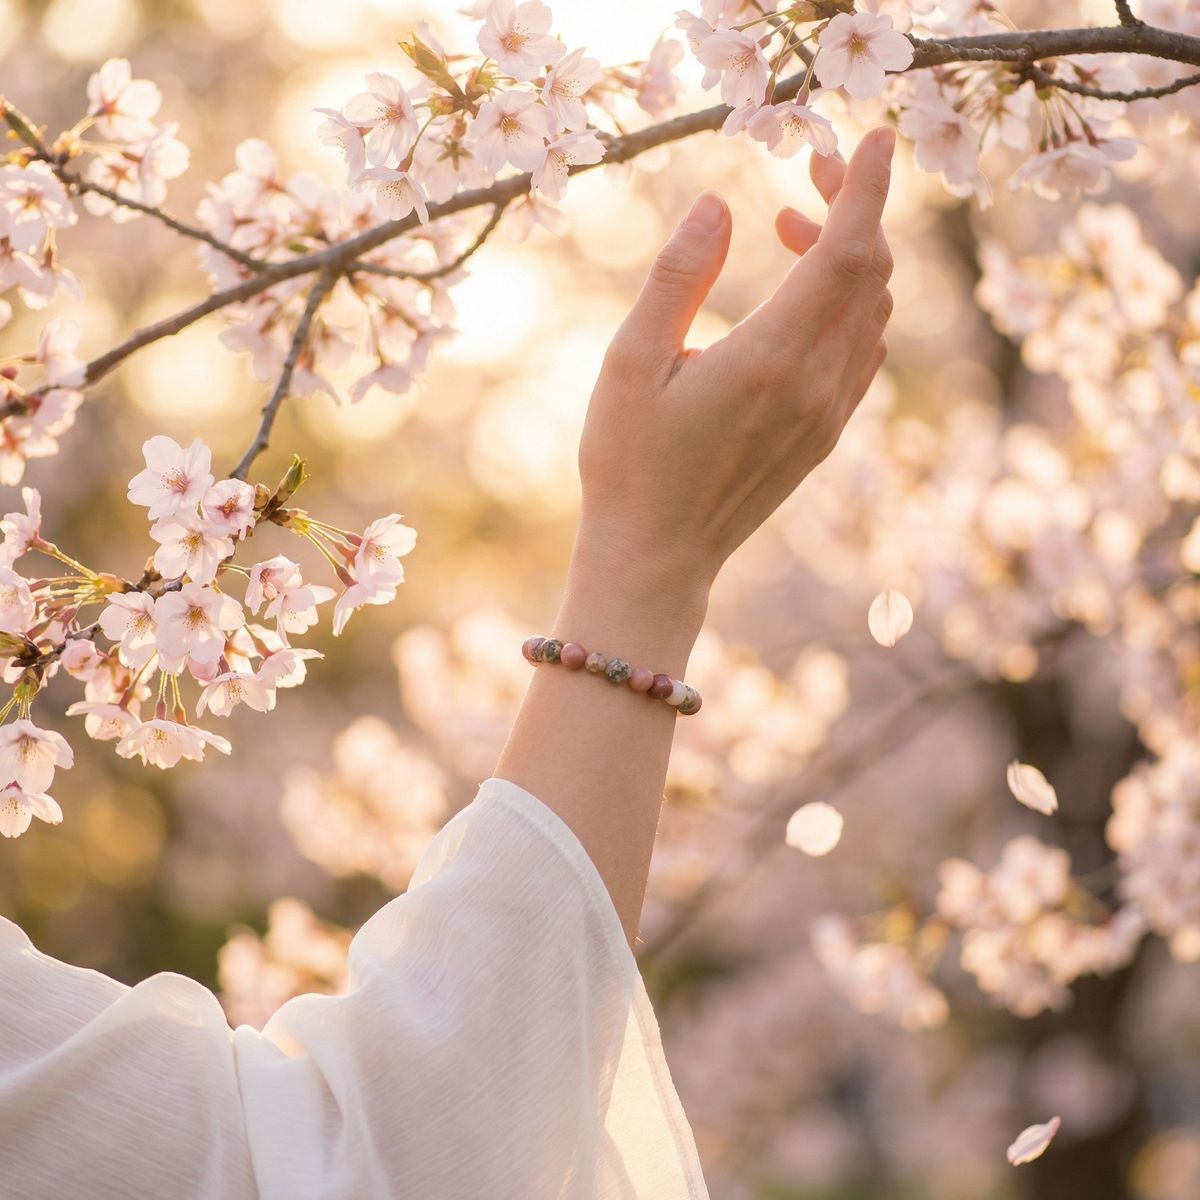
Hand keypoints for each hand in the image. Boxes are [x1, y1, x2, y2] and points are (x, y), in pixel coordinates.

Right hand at [575, 125, 895, 605]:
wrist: (657, 559)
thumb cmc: (629, 464)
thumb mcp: (629, 364)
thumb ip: (678, 278)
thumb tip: (717, 204)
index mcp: (770, 358)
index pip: (846, 251)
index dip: (867, 188)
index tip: (877, 138)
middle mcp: (815, 385)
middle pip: (870, 272)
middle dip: (854, 208)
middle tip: (807, 174)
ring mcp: (827, 415)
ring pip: (874, 310)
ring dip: (849, 257)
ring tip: (788, 229)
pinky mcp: (824, 437)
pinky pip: (864, 352)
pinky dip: (851, 304)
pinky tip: (803, 299)